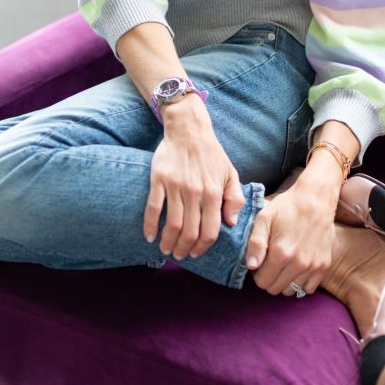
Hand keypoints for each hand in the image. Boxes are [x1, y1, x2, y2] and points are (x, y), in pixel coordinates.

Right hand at [143, 100, 244, 260]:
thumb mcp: (230, 174)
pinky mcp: (159, 179)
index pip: (210, 231)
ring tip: (166, 249)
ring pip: (171, 224)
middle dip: (184, 250)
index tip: (197, 253)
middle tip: (180, 255)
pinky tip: (149, 236)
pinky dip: (150, 226)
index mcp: (213, 193)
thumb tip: (230, 223)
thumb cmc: (211, 154)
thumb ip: (235, 199)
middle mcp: (195, 192)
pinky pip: (152, 208)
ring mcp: (175, 186)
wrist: (189, 130)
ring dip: (168, 242)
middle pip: (189, 232)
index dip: (203, 247)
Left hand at [244, 181, 335, 295]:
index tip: (260, 261)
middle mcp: (298, 263)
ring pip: (291, 290)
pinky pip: (308, 289)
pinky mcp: (324, 265)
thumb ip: (256, 243)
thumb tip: (251, 266)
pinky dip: (301, 282)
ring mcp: (313, 266)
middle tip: (270, 261)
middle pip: (275, 289)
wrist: (316, 199)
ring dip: (284, 281)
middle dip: (269, 278)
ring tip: (284, 263)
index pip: (262, 282)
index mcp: (281, 253)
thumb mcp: (265, 218)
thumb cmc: (287, 206)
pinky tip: (297, 267)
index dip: (257, 273)